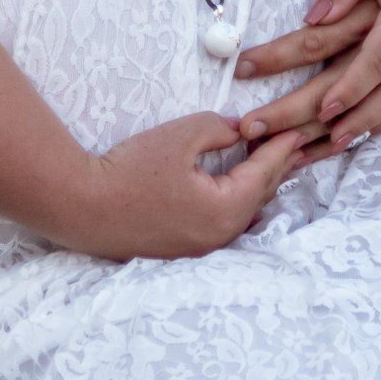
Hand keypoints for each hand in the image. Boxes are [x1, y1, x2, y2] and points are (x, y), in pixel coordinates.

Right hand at [61, 112, 312, 260]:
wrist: (81, 207)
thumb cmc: (130, 170)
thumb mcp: (180, 135)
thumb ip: (219, 129)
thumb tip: (240, 132)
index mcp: (225, 209)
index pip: (265, 173)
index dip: (282, 147)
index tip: (299, 129)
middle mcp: (219, 236)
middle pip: (259, 196)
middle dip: (277, 167)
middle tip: (295, 144)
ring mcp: (201, 248)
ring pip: (243, 213)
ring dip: (258, 186)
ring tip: (274, 164)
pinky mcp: (183, 250)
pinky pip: (223, 223)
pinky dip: (237, 201)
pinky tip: (238, 189)